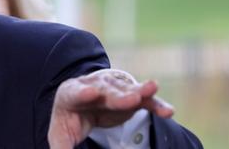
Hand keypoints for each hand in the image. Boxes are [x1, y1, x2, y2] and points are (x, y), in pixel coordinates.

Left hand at [47, 69, 173, 148]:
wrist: (83, 102)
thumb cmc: (70, 120)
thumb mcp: (60, 134)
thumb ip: (61, 148)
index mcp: (70, 94)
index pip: (75, 92)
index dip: (83, 93)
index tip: (90, 93)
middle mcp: (92, 86)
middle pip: (105, 91)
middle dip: (119, 96)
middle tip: (132, 99)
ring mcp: (112, 88)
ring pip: (127, 90)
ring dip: (140, 91)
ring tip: (153, 89)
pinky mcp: (130, 95)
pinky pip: (144, 100)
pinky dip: (155, 104)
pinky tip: (168, 111)